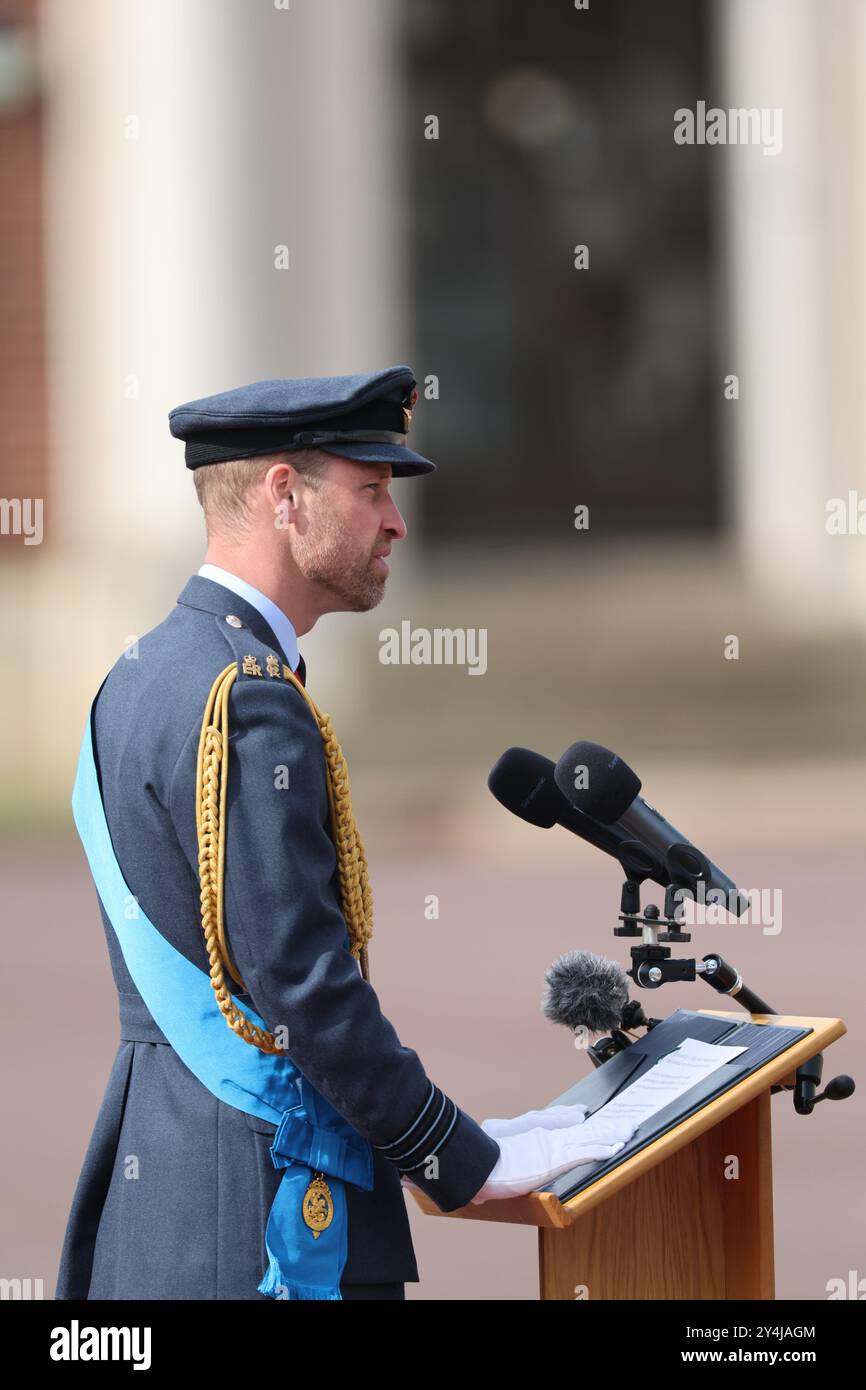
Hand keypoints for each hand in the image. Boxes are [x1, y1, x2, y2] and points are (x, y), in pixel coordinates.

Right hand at [471, 1110, 639, 1203]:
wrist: (476, 1165)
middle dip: (601, 1126)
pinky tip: (615, 1149)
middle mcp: (541, 1137)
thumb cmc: (475, 1169)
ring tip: (628, 1132)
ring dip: (609, 1135)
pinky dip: (600, 1150)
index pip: (553, 1124)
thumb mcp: (481, 1174)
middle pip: (577, 1129)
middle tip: (620, 1122)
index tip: (580, 1113)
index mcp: (526, 1137)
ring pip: (586, 1137)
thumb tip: (477, 1197)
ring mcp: (549, 1146)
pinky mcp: (555, 1158)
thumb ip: (485, 1185)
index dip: (570, 1118)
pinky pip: (583, 1152)